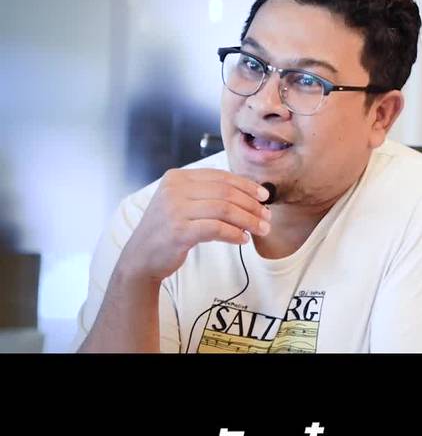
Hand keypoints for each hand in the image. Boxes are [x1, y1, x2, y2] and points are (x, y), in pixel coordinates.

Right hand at [118, 168, 271, 282]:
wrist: (140, 258)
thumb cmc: (167, 232)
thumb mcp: (183, 205)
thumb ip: (208, 196)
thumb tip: (249, 196)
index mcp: (177, 177)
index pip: (220, 176)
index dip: (246, 185)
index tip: (263, 196)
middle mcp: (174, 189)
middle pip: (226, 192)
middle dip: (251, 204)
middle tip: (267, 216)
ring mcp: (174, 209)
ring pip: (225, 209)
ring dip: (248, 220)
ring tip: (261, 229)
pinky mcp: (178, 231)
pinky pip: (217, 228)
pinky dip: (234, 233)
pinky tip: (243, 239)